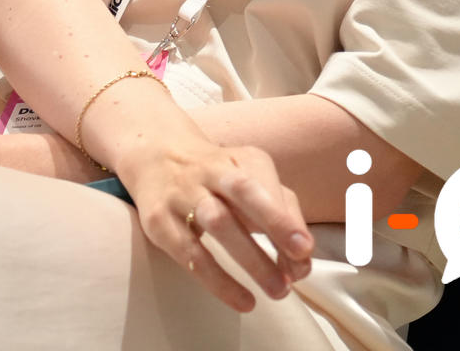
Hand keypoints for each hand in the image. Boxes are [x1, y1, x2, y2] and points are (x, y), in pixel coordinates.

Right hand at [115, 131, 312, 313]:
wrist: (154, 158)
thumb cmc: (217, 179)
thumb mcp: (249, 178)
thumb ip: (282, 212)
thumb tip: (301, 262)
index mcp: (237, 159)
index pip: (266, 184)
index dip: (286, 217)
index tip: (305, 249)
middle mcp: (209, 171)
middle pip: (243, 190)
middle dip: (274, 221)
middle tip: (300, 258)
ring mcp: (181, 194)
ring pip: (217, 221)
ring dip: (252, 257)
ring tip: (278, 290)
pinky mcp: (159, 222)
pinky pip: (191, 253)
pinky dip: (219, 280)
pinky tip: (244, 301)